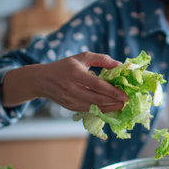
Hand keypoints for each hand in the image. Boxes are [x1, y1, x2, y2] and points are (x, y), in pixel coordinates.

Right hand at [2, 52, 128, 112]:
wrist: (41, 80)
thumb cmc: (64, 67)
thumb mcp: (81, 57)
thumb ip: (101, 59)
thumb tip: (119, 64)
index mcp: (75, 74)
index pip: (98, 85)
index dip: (113, 91)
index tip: (125, 95)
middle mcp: (72, 89)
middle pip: (97, 99)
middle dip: (114, 102)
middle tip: (126, 101)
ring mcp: (70, 100)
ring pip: (94, 107)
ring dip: (110, 108)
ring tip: (121, 105)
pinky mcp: (70, 107)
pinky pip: (89, 110)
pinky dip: (101, 110)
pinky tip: (110, 107)